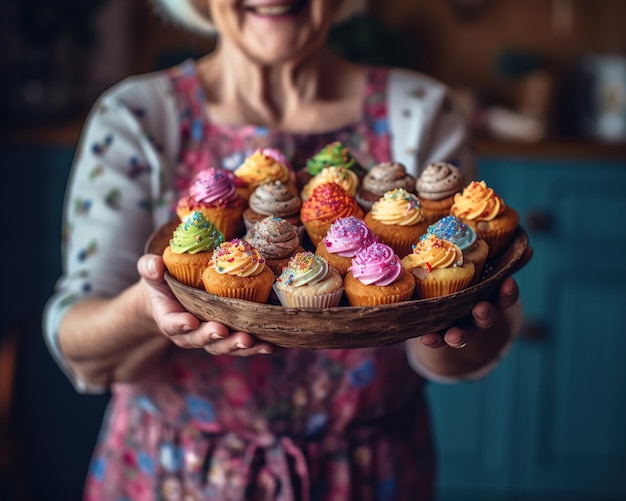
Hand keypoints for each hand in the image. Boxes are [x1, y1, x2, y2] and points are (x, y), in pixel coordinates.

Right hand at [137, 253, 274, 355]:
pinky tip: (271, 346)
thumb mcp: (153, 275)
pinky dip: (256, 347)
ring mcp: (210, 337)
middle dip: (215, 337)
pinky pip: (242, 346)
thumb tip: (156, 264)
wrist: (173, 299)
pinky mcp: (228, 337)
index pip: (172, 324)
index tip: (190, 321)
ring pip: (224, 346)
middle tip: (225, 331)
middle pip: (202, 340)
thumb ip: (150, 269)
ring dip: (239, 346)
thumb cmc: (163, 284)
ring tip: (253, 342)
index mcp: (170, 319)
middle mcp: (190, 334)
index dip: (181, 325)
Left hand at [419, 245, 532, 349]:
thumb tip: (529, 248)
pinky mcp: (441, 336)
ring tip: (454, 335)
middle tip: (481, 308)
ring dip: (460, 335)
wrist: (457, 326)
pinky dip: (434, 340)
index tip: (508, 283)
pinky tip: (427, 338)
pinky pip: (438, 340)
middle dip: (484, 313)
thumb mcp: (486, 278)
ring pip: (463, 334)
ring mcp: (461, 328)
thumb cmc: (472, 290)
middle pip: (485, 317)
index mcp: (491, 299)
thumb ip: (502, 264)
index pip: (504, 297)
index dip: (508, 291)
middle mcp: (477, 316)